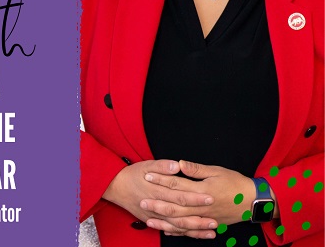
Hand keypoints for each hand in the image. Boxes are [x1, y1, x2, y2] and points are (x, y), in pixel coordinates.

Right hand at [102, 159, 217, 238]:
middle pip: (181, 214)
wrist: (116, 187)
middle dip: (199, 217)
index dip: (195, 197)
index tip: (210, 197)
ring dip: (195, 229)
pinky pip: (171, 230)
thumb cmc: (132, 174)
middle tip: (216, 218)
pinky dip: (184, 233)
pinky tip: (197, 234)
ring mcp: (155, 216)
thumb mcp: (146, 164)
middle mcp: (157, 205)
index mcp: (158, 190)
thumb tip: (177, 165)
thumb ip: (162, 165)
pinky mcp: (154, 221)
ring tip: (212, 230)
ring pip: (178, 226)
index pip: (180, 195)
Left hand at [142, 160, 256, 227]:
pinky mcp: (208, 224)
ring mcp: (204, 218)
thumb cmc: (235, 183)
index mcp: (201, 190)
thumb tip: (179, 163)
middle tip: (142, 201)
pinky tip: (166, 230)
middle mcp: (201, 206)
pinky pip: (190, 231)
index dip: (161, 179)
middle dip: (157, 203)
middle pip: (175, 205)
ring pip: (180, 221)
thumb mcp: (216, 171)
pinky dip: (177, 231)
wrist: (253, 202)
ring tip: (148, 219)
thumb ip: (196, 169)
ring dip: (164, 220)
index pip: (176, 184)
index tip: (147, 176)